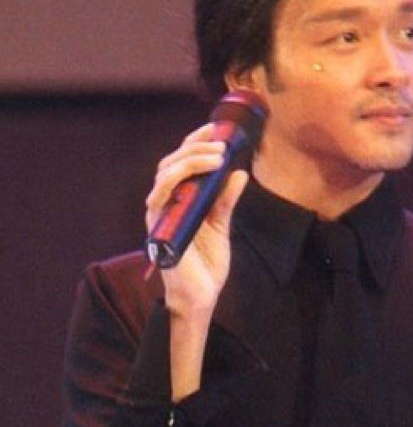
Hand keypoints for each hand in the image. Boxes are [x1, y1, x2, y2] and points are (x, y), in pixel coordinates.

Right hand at [145, 123, 248, 320]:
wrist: (201, 296)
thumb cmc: (206, 264)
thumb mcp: (221, 225)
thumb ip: (226, 200)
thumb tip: (239, 173)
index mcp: (180, 200)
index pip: (182, 163)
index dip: (196, 142)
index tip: (217, 129)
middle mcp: (166, 203)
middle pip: (171, 162)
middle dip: (195, 147)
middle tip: (221, 145)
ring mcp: (160, 214)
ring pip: (165, 174)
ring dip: (190, 160)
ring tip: (217, 156)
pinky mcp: (158, 227)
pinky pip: (159, 196)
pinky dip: (175, 179)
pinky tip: (195, 173)